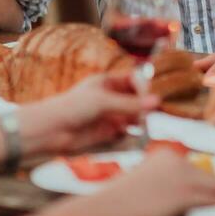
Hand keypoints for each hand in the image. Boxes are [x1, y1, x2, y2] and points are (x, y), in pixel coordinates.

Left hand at [21, 74, 157, 155]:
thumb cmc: (73, 107)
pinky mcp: (110, 133)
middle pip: (137, 98)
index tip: (158, 93)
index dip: (146, 85)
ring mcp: (111, 116)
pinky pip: (129, 133)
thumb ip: (130, 104)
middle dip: (148, 104)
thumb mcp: (104, 101)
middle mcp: (112, 98)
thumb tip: (157, 102)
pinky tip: (141, 135)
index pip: (135, 79)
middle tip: (161, 109)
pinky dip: (136, 134)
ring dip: (143, 119)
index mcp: (108, 82)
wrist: (52, 131)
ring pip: (135, 116)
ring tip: (151, 123)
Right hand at [99, 152, 214, 215]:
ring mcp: (183, 177)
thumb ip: (159, 178)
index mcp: (167, 155)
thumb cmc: (121, 197)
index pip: (193, 168)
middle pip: (206, 176)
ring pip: (213, 187)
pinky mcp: (185, 195)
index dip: (207, 178)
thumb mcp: (142, 177)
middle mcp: (178, 162)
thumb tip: (171, 189)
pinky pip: (210, 199)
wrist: (114, 206)